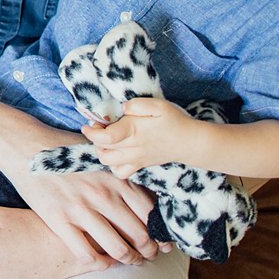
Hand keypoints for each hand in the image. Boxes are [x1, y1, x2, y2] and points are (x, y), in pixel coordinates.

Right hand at [4, 157, 161, 264]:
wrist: (24, 144)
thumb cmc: (61, 147)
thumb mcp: (98, 152)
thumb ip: (120, 169)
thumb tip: (143, 187)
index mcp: (115, 177)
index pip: (150, 212)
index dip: (160, 231)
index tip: (161, 240)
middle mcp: (102, 195)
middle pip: (139, 234)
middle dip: (149, 250)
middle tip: (149, 255)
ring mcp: (80, 209)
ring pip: (117, 248)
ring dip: (129, 260)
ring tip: (130, 261)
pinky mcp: (58, 220)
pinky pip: (86, 254)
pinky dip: (99, 264)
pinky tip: (102, 262)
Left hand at [83, 98, 199, 177]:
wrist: (189, 142)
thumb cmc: (173, 121)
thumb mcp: (157, 105)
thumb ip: (136, 105)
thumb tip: (122, 108)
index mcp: (134, 131)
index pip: (105, 137)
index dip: (92, 132)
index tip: (88, 124)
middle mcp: (132, 147)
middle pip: (103, 149)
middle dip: (94, 137)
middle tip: (100, 126)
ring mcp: (135, 159)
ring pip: (108, 162)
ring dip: (101, 151)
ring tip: (106, 140)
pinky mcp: (139, 165)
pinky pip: (120, 173)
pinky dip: (113, 165)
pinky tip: (116, 153)